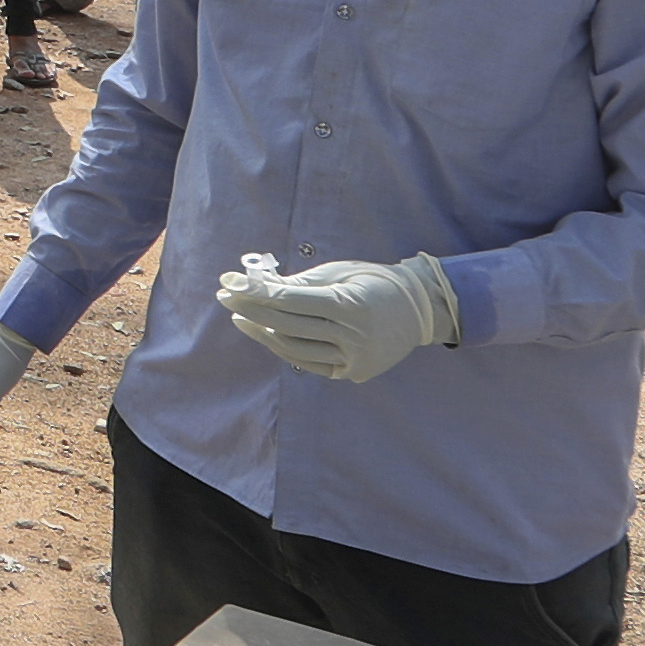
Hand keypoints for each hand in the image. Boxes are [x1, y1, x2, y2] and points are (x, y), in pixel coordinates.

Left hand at [217, 254, 458, 385]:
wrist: (418, 309)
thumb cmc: (374, 282)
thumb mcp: (339, 273)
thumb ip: (298, 283)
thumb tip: (255, 286)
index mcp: (349, 305)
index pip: (290, 302)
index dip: (255, 294)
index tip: (229, 284)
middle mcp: (352, 337)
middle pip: (287, 325)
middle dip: (252, 310)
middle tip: (226, 298)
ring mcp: (354, 359)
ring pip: (295, 349)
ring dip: (263, 333)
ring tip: (241, 318)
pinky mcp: (354, 373)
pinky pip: (310, 362)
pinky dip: (286, 349)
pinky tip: (267, 335)